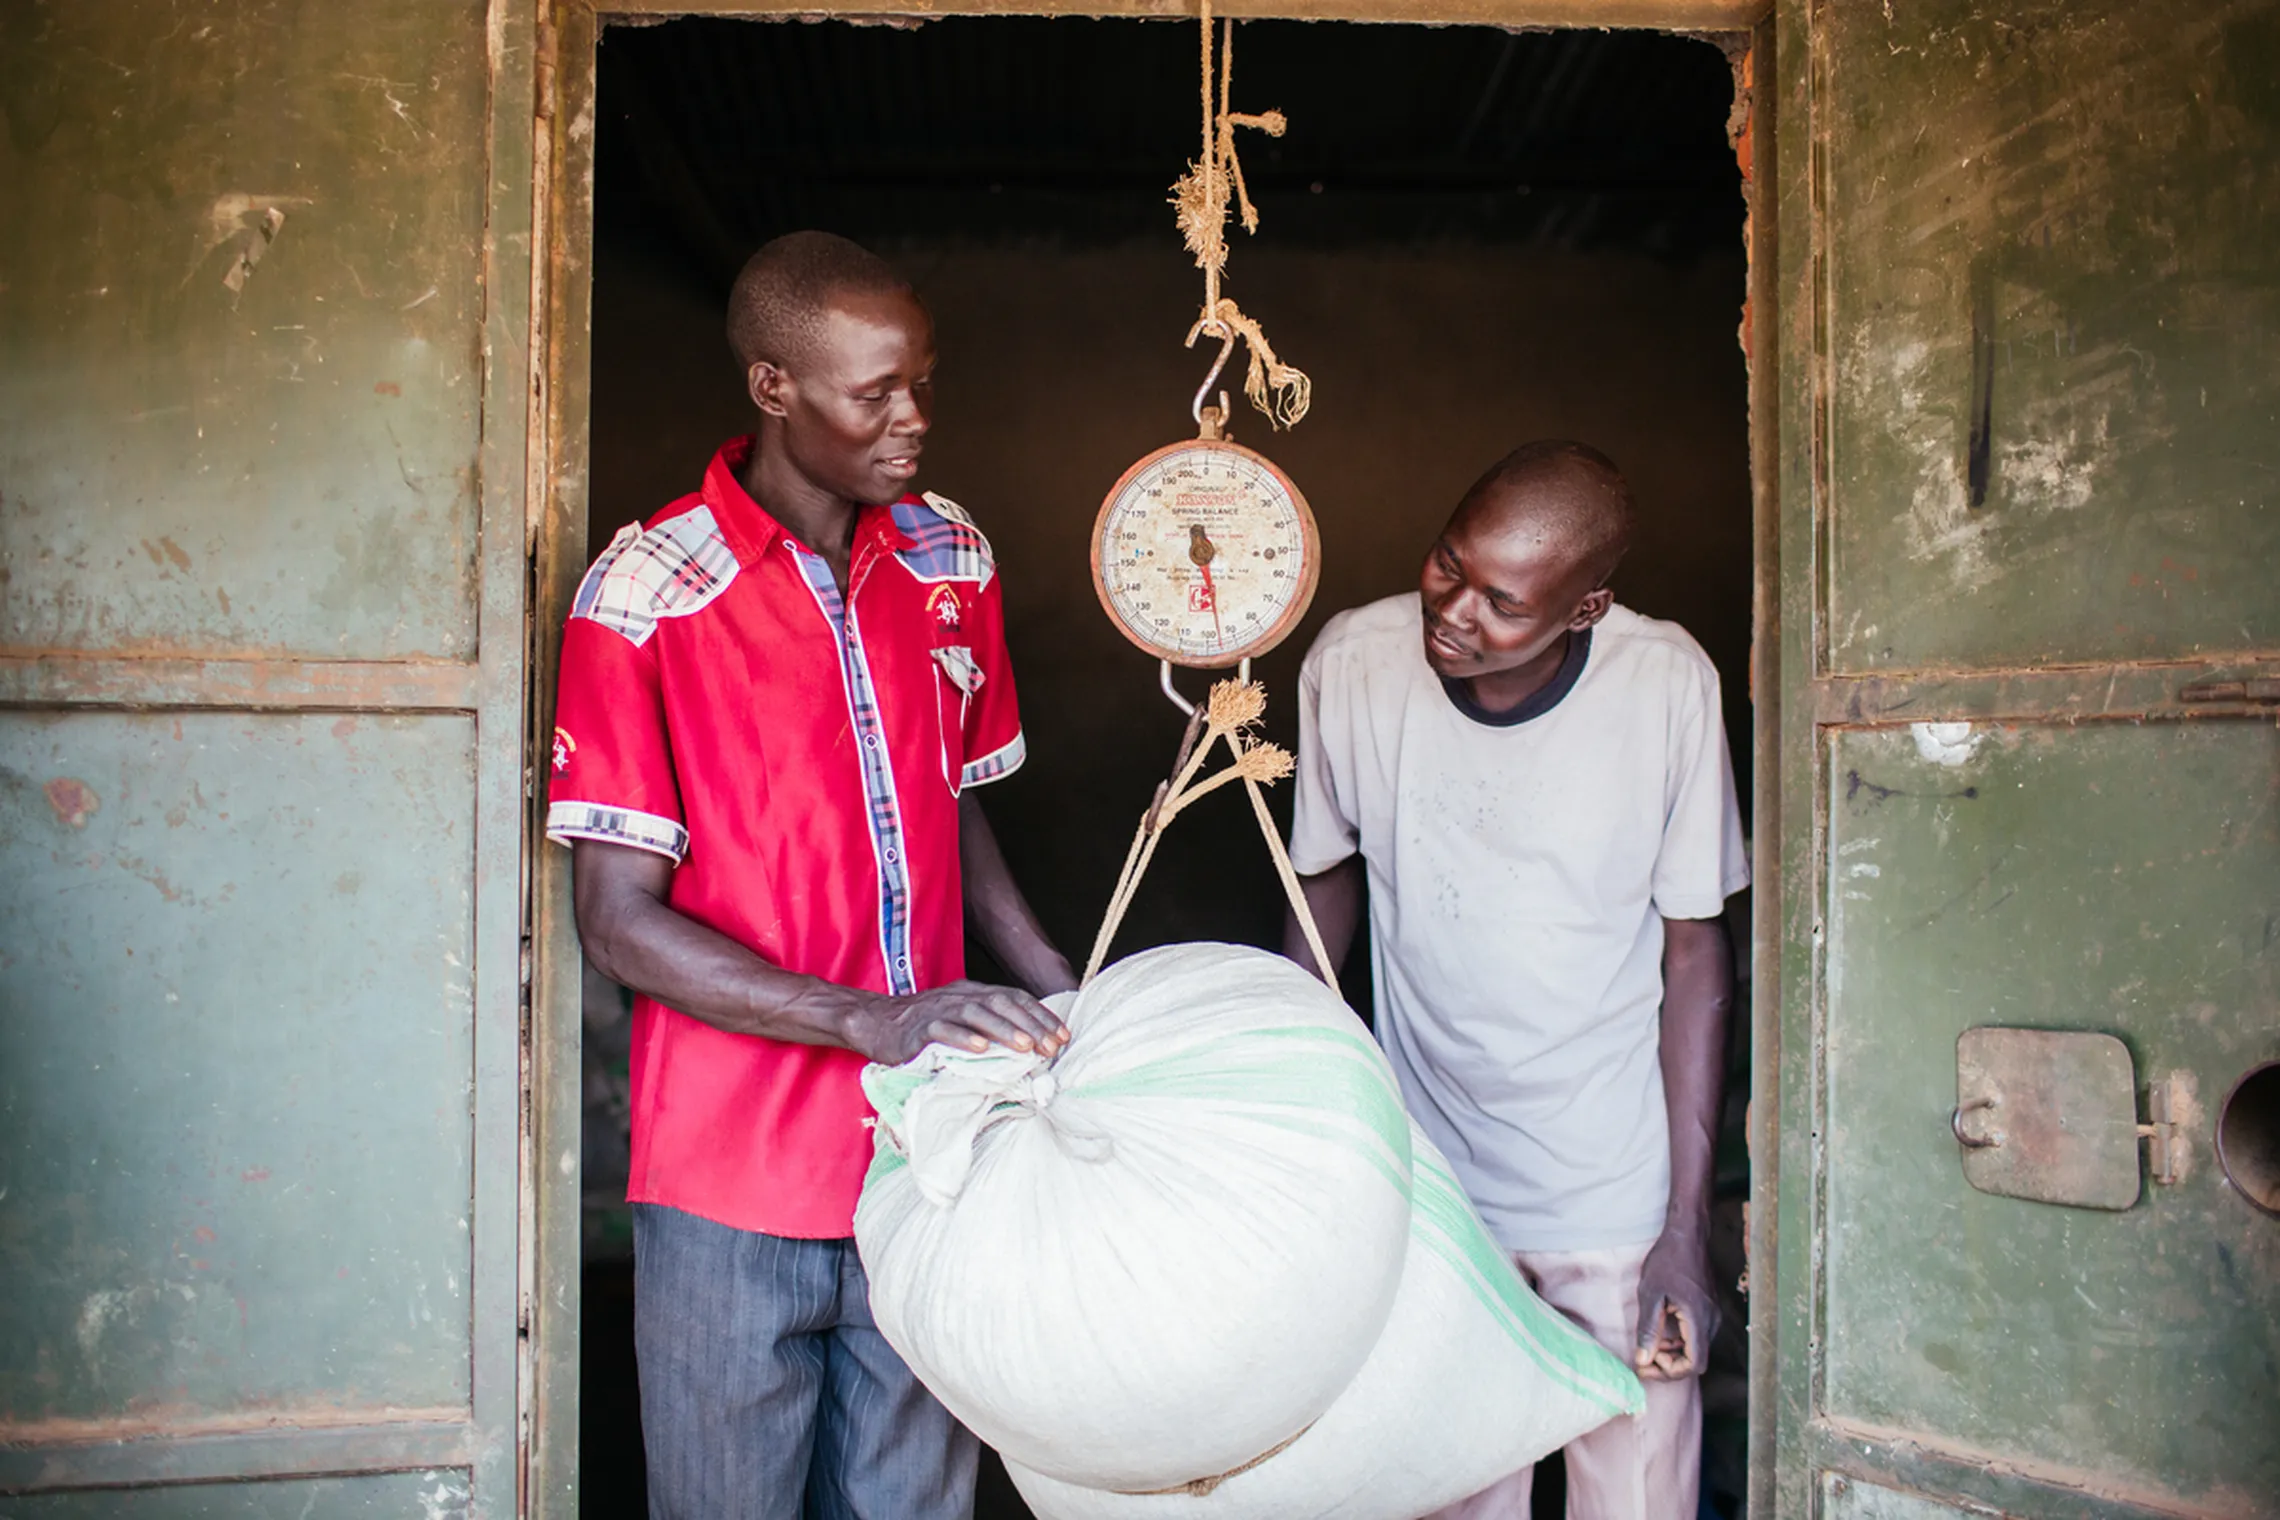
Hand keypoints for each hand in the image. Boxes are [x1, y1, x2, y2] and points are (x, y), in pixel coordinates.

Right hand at [842, 980, 1071, 1066]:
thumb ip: (989, 1027)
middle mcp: (960, 996)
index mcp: (974, 993)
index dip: (1042, 1016)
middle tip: (1052, 1047)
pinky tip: (981, 1050)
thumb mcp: (961, 1020)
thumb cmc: (924, 1028)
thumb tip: (1030, 1048)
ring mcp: (939, 1010)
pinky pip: (943, 1030)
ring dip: (1004, 1030)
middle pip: (1002, 1004)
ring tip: (1026, 1047)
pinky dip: (963, 1038)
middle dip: (1031, 1025)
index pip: (1015, 999)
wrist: (875, 1023)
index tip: (1064, 1037)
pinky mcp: (919, 1028)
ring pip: (977, 1014)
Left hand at [1633, 1217, 1717, 1379]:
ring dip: (1673, 1355)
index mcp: (1698, 1319)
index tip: (1647, 1367)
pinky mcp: (1709, 1311)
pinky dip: (1679, 1343)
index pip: (1694, 1364)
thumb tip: (1644, 1360)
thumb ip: (1648, 1329)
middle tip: (1643, 1360)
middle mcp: (1711, 1322)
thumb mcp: (1650, 1294)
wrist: (1687, 1235)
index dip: (1670, 1373)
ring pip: (1696, 1350)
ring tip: (1649, 1346)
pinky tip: (1661, 1334)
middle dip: (1669, 1366)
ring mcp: (1713, 1317)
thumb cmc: (1667, 1260)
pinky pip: (1697, 1337)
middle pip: (1696, 1361)